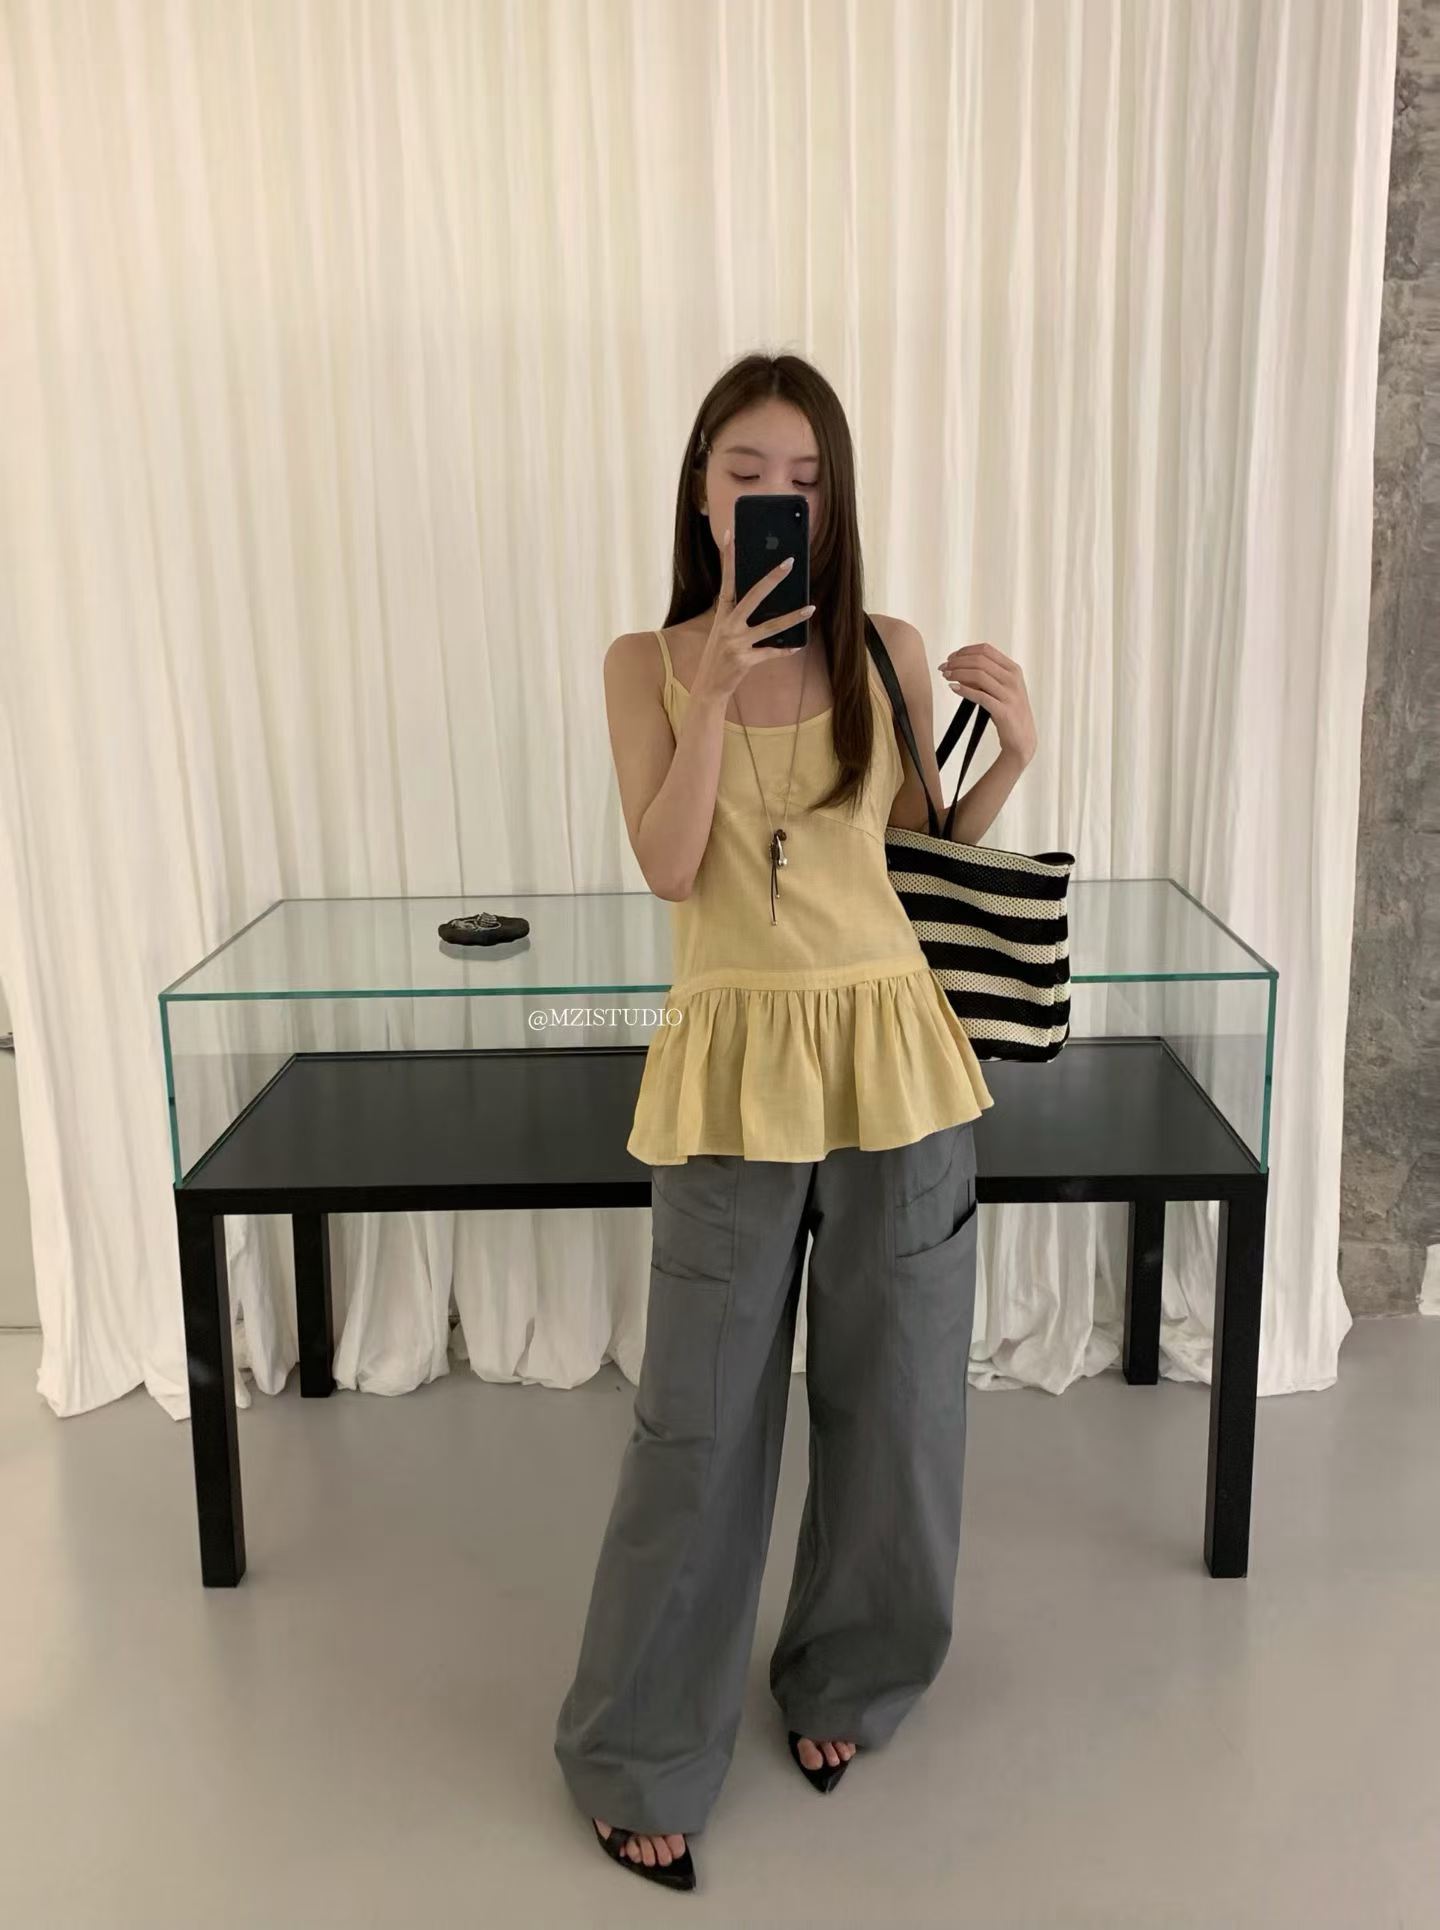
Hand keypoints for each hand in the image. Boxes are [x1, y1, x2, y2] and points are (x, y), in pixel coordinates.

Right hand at [691, 528, 815, 706]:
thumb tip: (765, 598)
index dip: (728, 558)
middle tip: (789, 563)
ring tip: (810, 608)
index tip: (731, 535)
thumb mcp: (723, 630)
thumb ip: (738, 614)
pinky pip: (771, 652)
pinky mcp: (745, 661)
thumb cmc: (719, 655)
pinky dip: (785, 650)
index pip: (726, 581)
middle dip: (771, 579)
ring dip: (792, 617)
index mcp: (722, 615)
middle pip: (752, 596)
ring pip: (770, 627)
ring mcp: (736, 643)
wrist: (708, 687)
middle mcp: (727, 626)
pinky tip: (798, 645)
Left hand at [937, 641, 1036, 765]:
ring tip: (946, 676)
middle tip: (944, 667)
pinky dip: (964, 690)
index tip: (951, 657)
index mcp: (1013, 670)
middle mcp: (1013, 679)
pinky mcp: (1004, 711)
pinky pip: (980, 696)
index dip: (965, 651)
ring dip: (958, 673)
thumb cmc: (1009, 714)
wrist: (1022, 740)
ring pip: (979, 675)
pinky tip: (953, 689)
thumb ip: (984, 678)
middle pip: (980, 660)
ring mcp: (1010, 695)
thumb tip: (958, 669)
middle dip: (957, 662)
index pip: (986, 650)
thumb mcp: (1000, 690)